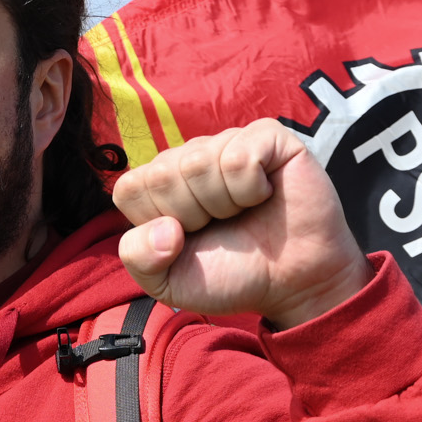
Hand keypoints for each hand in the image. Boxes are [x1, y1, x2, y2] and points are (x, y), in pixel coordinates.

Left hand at [113, 118, 366, 329]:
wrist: (292, 284)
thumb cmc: (232, 276)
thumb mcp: (169, 283)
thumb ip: (138, 258)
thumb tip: (166, 226)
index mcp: (159, 184)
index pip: (129, 189)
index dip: (158, 225)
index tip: (188, 239)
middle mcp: (189, 156)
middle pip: (162, 175)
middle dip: (191, 216)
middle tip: (221, 227)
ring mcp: (227, 142)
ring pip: (197, 164)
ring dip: (223, 205)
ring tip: (244, 213)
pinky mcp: (267, 137)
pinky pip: (239, 156)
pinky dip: (250, 189)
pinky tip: (265, 195)